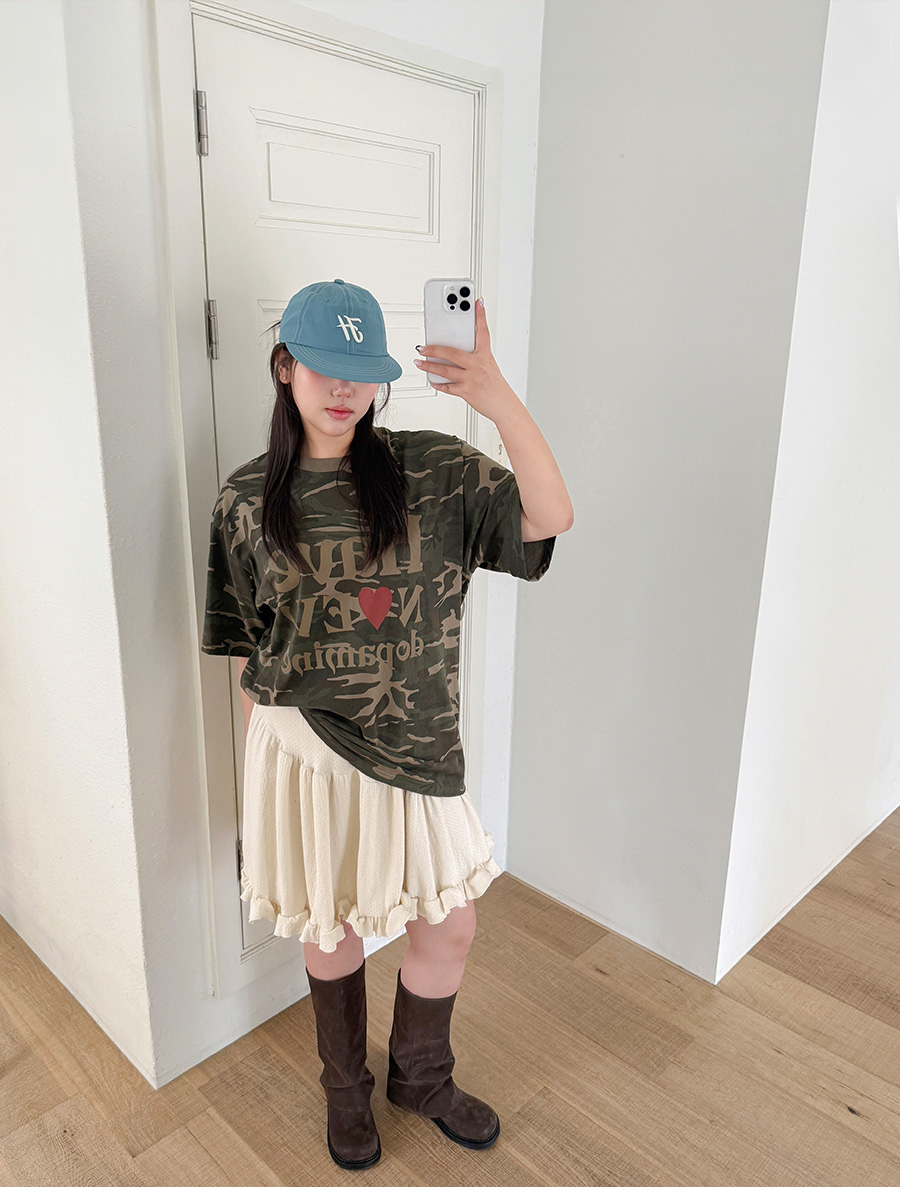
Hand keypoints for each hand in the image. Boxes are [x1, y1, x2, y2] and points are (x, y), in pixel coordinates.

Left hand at [415, 298, 519, 421]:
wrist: (503, 405)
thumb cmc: (495, 385)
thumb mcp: (489, 365)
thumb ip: (474, 356)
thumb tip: (455, 352)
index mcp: (485, 356)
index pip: (483, 332)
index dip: (480, 316)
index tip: (476, 302)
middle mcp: (478, 365)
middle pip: (452, 352)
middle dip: (434, 349)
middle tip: (423, 346)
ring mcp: (471, 379)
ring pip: (445, 370)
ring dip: (429, 366)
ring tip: (419, 362)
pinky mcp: (466, 392)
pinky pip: (448, 387)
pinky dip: (438, 383)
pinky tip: (432, 379)